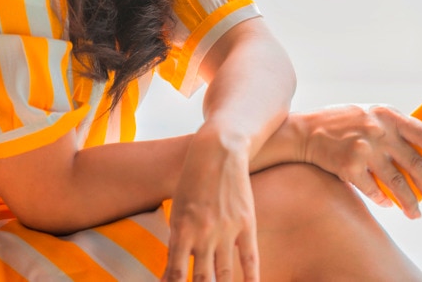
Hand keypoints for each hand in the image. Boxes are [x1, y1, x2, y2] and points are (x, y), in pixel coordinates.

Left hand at [162, 125, 259, 281]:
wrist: (218, 151)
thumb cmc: (192, 180)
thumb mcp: (177, 210)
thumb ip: (176, 242)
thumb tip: (171, 274)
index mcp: (182, 230)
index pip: (175, 274)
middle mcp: (204, 234)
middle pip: (201, 280)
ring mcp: (227, 230)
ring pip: (224, 275)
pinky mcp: (246, 225)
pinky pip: (249, 259)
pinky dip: (250, 280)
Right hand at [297, 105, 421, 218]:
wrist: (306, 131)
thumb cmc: (341, 123)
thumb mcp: (370, 114)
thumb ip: (392, 127)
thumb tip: (421, 150)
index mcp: (388, 115)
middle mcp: (379, 131)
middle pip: (415, 164)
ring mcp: (364, 149)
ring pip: (397, 183)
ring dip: (409, 202)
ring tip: (416, 214)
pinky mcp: (349, 167)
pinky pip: (373, 190)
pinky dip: (382, 200)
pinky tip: (387, 204)